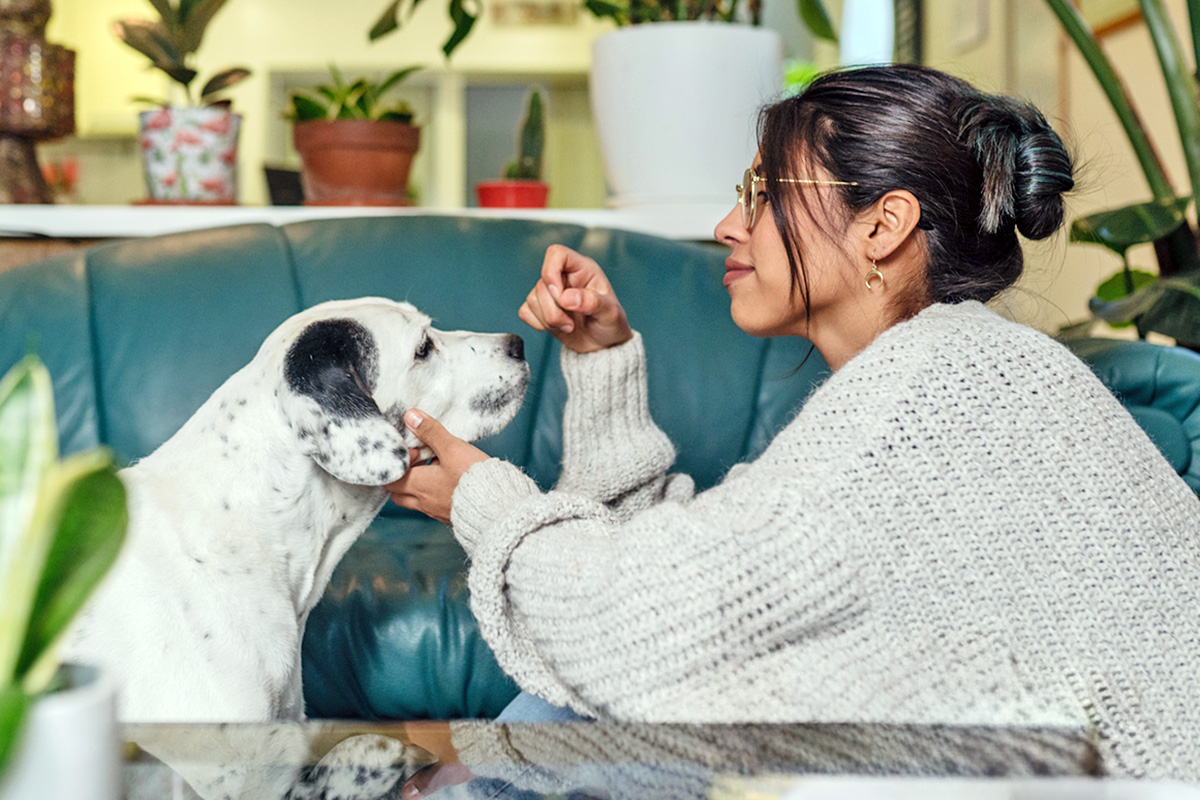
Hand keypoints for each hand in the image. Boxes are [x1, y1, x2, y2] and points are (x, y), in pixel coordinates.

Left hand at [385, 409, 488, 524]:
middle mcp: (423, 502)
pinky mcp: (450, 516)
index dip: (399, 462)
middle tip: (420, 461)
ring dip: (419, 486)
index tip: (416, 451)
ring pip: (415, 500)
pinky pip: (433, 507)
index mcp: (419, 485)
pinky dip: (434, 495)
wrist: (498, 506)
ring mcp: (436, 512)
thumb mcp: (453, 448)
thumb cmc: (474, 477)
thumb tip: (411, 416)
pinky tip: (450, 483)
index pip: (391, 478)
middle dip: (404, 476)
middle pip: (398, 493)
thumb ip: (431, 432)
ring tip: (438, 469)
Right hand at [519, 244, 632, 353]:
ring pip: (532, 298)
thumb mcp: (610, 313)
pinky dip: (537, 323)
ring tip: (569, 327)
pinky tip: (556, 327)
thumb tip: (567, 298)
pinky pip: (525, 311)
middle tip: (571, 323)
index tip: (560, 296)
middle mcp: (564, 278)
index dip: (551, 272)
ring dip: (548, 319)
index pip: (557, 254)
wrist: (603, 346)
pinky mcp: (541, 309)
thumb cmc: (610, 324)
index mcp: (583, 270)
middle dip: (554, 309)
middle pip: (542, 283)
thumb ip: (592, 302)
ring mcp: (551, 293)